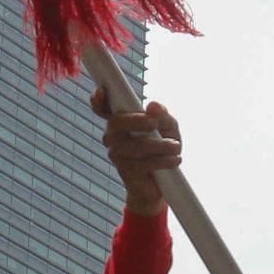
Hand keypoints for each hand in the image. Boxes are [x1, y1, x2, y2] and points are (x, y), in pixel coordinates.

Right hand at [91, 88, 180, 215]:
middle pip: (117, 122)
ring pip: (135, 146)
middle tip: (155, 123)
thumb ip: (163, 115)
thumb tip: (152, 105)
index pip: (103, 107)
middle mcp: (113, 136)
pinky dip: (163, 161)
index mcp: (120, 120)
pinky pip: (143, 164)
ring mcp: (117, 154)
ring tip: (175, 147)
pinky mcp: (126, 172)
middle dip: (137, 121)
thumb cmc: (162, 148)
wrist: (161, 182)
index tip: (100, 91)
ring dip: (159, 146)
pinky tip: (174, 159)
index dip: (98, 100)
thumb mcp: (168, 127)